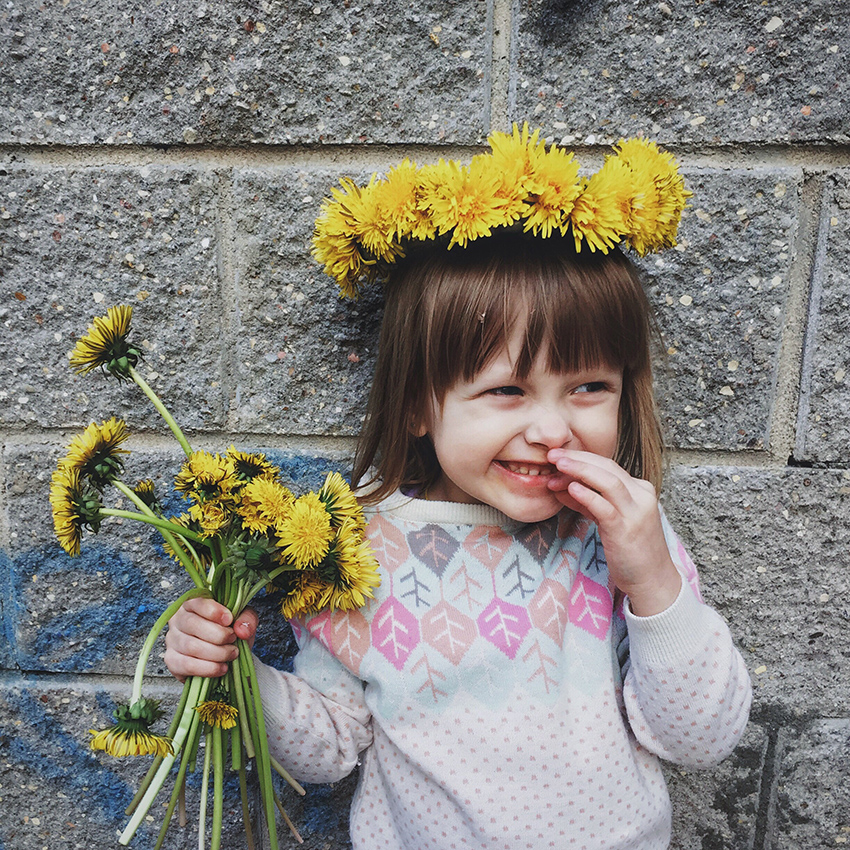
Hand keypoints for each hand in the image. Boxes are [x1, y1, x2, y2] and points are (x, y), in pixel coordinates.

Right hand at [164, 597, 257, 681]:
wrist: (224, 654)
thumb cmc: (229, 630)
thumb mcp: (242, 618)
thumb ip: (246, 619)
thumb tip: (242, 630)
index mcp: (193, 603)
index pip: (197, 603)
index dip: (213, 611)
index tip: (229, 620)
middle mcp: (178, 619)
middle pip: (193, 624)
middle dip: (219, 635)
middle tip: (233, 640)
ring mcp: (172, 640)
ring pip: (191, 646)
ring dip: (217, 653)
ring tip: (232, 654)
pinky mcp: (172, 660)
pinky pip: (187, 665)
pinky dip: (208, 668)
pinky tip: (221, 668)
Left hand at [547, 449, 680, 615]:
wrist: (652, 579)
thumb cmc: (630, 549)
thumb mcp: (609, 519)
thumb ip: (589, 502)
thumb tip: (562, 486)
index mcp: (639, 489)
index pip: (607, 465)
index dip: (581, 457)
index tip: (557, 454)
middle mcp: (641, 496)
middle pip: (607, 468)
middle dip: (577, 458)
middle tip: (552, 454)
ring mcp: (636, 512)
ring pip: (608, 482)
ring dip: (580, 470)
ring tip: (557, 465)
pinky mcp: (626, 530)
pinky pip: (605, 507)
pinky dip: (587, 495)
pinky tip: (570, 489)